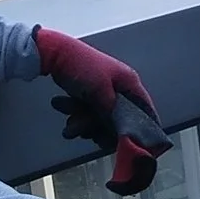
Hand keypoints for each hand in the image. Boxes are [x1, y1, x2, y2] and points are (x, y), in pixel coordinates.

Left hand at [36, 25, 169, 192]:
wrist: (54, 54)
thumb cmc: (81, 67)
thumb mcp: (99, 90)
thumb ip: (112, 112)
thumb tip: (120, 132)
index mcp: (129, 83)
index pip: (145, 110)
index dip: (143, 128)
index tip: (134, 144)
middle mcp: (120, 89)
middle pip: (119, 120)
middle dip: (100, 128)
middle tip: (89, 134)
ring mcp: (104, 93)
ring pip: (101, 120)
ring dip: (85, 125)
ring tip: (71, 125)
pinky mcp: (90, 96)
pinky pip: (89, 115)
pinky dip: (79, 119)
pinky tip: (68, 118)